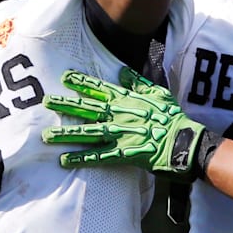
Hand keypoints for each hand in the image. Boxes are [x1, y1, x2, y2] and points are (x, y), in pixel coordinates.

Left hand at [41, 66, 217, 182]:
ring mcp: (120, 134)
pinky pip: (98, 156)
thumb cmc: (173, 117)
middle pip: (88, 108)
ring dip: (67, 133)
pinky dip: (81, 159)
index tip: (66, 77)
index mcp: (127, 100)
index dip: (83, 83)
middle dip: (66, 105)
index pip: (100, 89)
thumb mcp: (157, 93)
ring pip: (88, 132)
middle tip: (46, 101)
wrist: (185, 141)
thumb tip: (122, 71)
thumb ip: (137, 82)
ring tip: (47, 135)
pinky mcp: (123, 153)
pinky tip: (65, 160)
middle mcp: (119, 115)